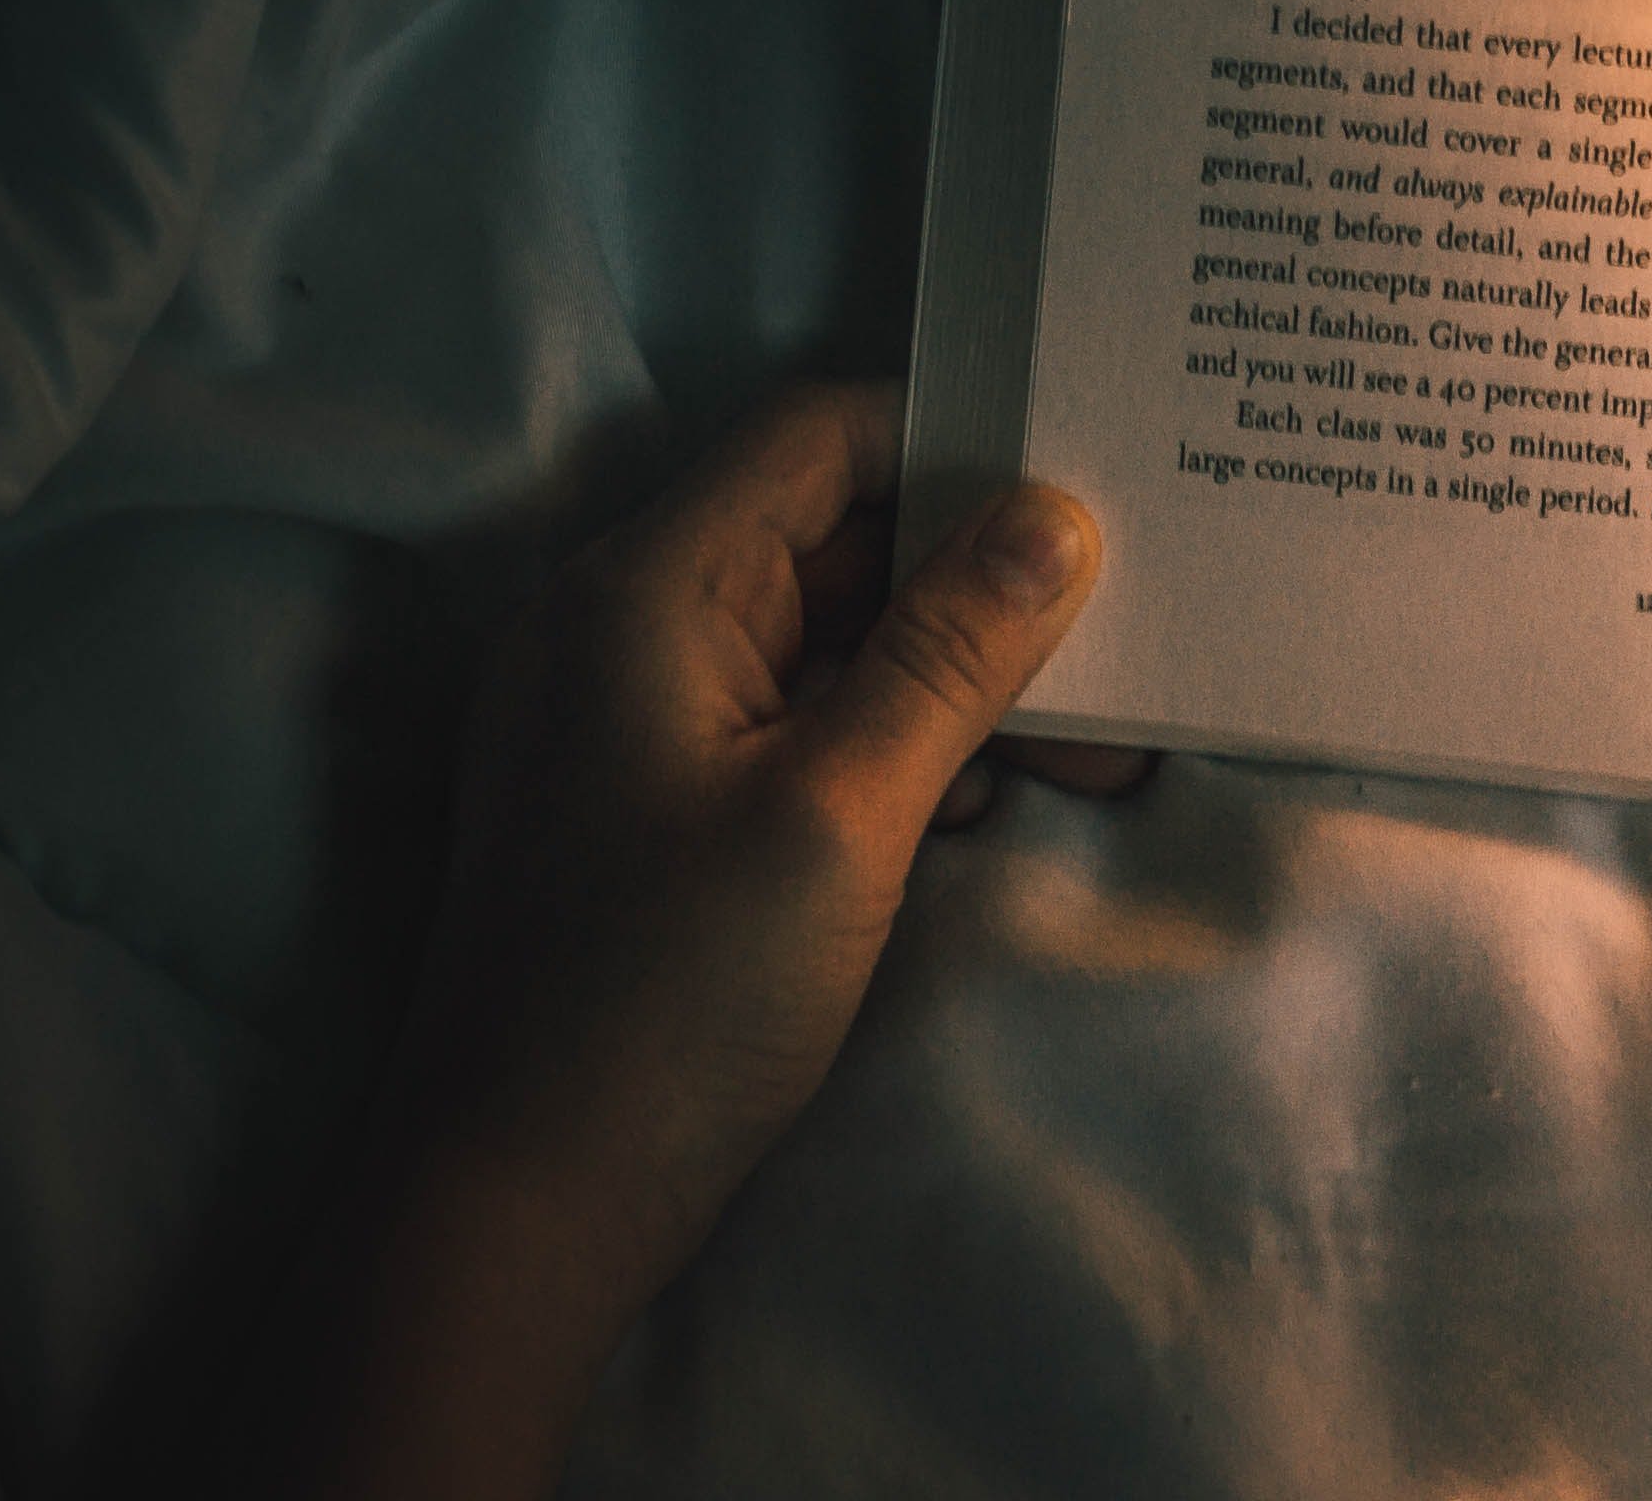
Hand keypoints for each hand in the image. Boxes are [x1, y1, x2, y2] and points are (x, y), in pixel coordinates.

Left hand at [282, 385, 1114, 1500]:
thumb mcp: (842, 811)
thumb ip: (951, 650)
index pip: (820, 438)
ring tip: (1099, 746)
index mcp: (646, 591)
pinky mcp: (661, 803)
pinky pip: (804, 719)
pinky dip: (903, 741)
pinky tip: (1000, 797)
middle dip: (987, 580)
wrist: (517, 1213)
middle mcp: (629, 628)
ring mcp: (638, 719)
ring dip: (962, 676)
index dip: (958, 440)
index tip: (1095, 482)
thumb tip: (1058, 513)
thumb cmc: (667, 999)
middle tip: (1134, 638)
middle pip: (838, 535)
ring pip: (835, 638)